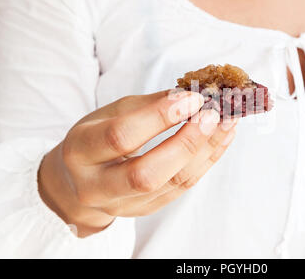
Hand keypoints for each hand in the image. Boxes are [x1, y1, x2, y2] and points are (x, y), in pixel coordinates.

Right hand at [38, 90, 236, 236]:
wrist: (78, 181)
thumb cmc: (95, 139)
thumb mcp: (109, 114)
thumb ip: (148, 105)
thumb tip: (192, 94)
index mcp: (80, 152)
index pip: (120, 136)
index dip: (159, 116)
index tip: (192, 97)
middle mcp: (97, 186)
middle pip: (146, 174)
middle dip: (186, 142)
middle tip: (212, 115)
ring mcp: (123, 205)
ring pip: (173, 183)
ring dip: (206, 150)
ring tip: (227, 122)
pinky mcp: (145, 210)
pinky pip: (183, 187)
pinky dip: (207, 161)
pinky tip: (221, 139)